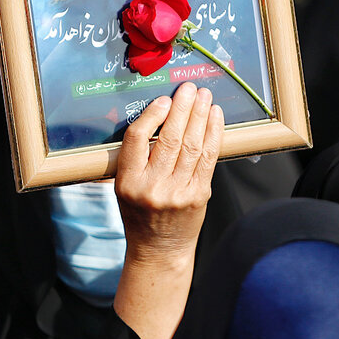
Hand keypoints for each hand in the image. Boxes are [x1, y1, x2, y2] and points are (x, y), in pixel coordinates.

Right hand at [113, 82, 222, 338]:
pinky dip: (213, 133)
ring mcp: (178, 192)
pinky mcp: (199, 195)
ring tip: (204, 96)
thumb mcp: (123, 187)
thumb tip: (158, 115)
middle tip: (189, 88)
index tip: (163, 100)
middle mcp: (152, 187)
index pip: (137, 139)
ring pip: (192, 145)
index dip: (151, 115)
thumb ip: (135, 158)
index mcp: (127, 183)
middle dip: (182, 108)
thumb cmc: (139, 214)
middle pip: (170, 138)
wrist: (159, 250)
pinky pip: (208, 158)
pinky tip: (214, 116)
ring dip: (200, 116)